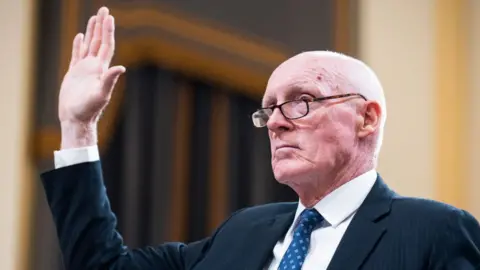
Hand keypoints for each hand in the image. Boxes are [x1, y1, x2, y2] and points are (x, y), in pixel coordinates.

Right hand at [58, 7, 124, 148]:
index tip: (109, 17)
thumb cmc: (89, 109)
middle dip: (101, 26)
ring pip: (89, 46)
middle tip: (103, 9)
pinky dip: (79, 45)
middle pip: (99, 41)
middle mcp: (95, 67)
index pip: (106, 45)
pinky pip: (77, 55)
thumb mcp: (101, 94)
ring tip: (94, 18)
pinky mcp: (74, 74)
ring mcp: (84, 70)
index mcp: (101, 69)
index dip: (108, 31)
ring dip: (92, 32)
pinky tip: (80, 37)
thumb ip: (109, 80)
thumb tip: (121, 67)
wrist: (76, 119)